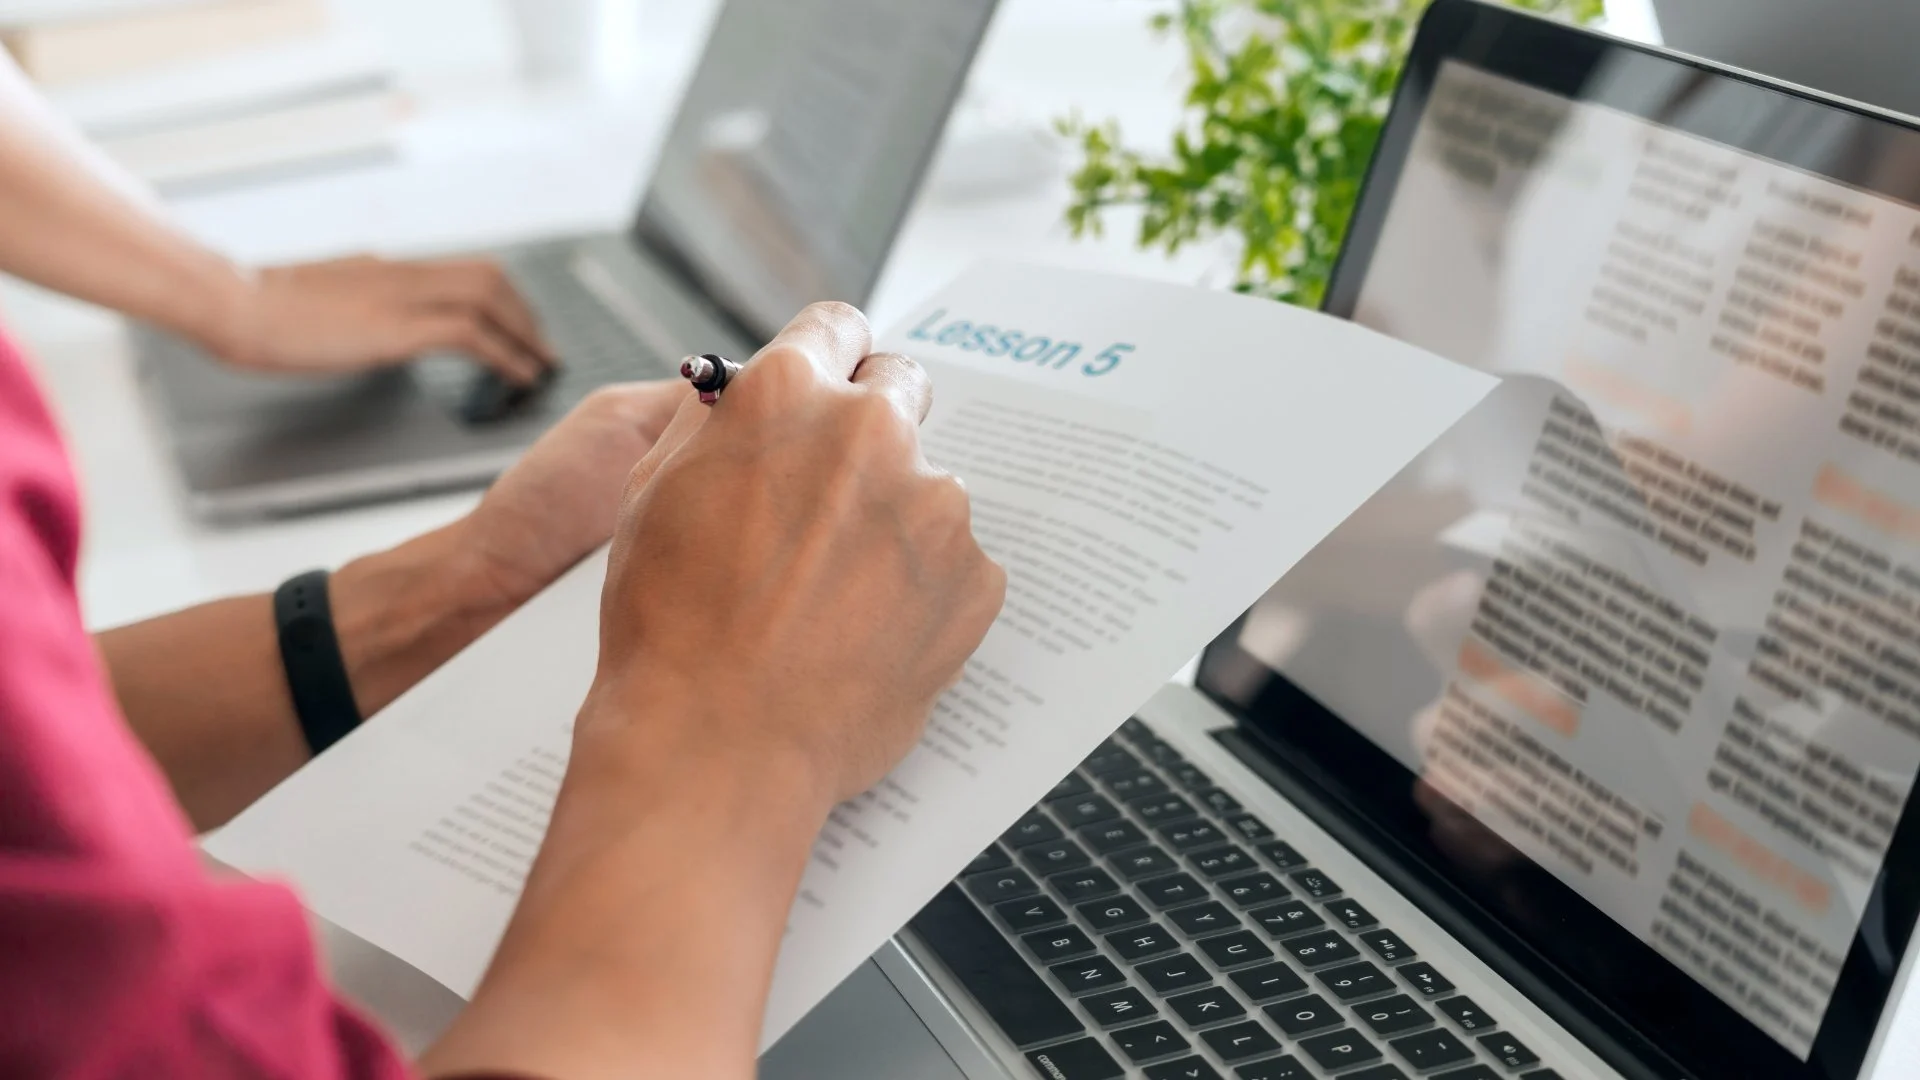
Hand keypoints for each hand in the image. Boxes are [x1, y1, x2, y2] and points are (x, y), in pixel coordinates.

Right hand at [209, 256, 557, 383]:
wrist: (231, 303)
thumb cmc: (262, 309)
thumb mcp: (325, 301)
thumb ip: (359, 307)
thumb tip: (375, 327)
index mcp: (388, 268)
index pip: (466, 270)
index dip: (504, 299)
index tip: (520, 326)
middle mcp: (403, 272)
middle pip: (491, 277)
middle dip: (526, 314)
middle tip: (542, 349)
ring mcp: (401, 296)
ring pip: (490, 297)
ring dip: (524, 334)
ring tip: (539, 366)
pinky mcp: (394, 326)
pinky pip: (470, 335)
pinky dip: (504, 356)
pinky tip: (516, 377)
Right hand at [420, 303, 1005, 1079]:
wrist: (714, 745)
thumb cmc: (666, 625)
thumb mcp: (656, 491)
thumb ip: (720, 423)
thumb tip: (754, 395)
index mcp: (785, 393)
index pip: (835, 328)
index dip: (829, 359)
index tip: (834, 381)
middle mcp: (870, 430)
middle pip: (900, 390)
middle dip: (874, 427)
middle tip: (841, 492)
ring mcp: (933, 504)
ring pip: (929, 486)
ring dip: (897, 519)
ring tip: (838, 597)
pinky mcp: (976, 576)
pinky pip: (958, 563)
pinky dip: (925, 590)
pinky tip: (870, 635)